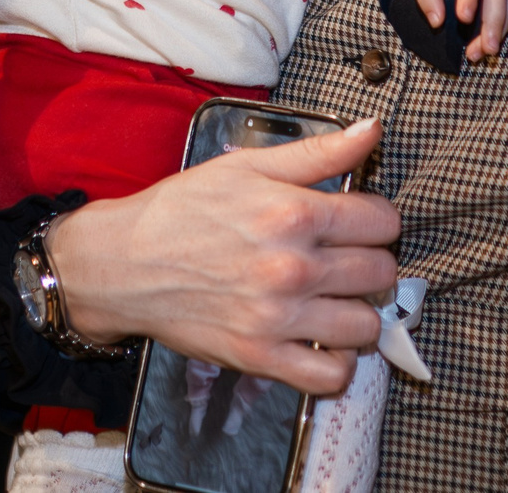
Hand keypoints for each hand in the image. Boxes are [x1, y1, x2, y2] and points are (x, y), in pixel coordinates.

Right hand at [44, 118, 398, 395]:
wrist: (124, 263)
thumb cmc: (184, 209)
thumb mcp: (248, 165)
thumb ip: (319, 151)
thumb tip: (374, 130)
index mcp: (293, 212)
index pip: (383, 221)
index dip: (376, 218)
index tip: (357, 221)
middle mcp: (292, 266)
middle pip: (381, 272)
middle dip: (371, 261)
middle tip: (344, 258)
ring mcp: (277, 317)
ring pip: (366, 325)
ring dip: (359, 311)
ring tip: (335, 298)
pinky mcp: (259, 357)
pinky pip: (330, 376)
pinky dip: (336, 362)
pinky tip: (321, 339)